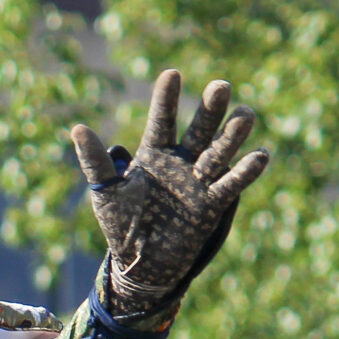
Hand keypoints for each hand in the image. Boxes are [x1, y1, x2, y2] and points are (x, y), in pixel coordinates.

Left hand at [70, 69, 270, 315]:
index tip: (172, 74)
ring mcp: (199, 181)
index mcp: (154, 153)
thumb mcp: (106, 193)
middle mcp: (181, 161)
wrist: (140, 263)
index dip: (166, 99)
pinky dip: (245, 171)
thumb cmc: (121, 225)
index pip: (162, 120)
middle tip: (220, 86)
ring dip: (232, 135)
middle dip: (210, 109)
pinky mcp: (212, 204)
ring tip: (245, 114)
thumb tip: (77, 128)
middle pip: (199, 129)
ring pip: (219, 152)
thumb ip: (95, 162)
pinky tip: (260, 155)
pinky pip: (230, 185)